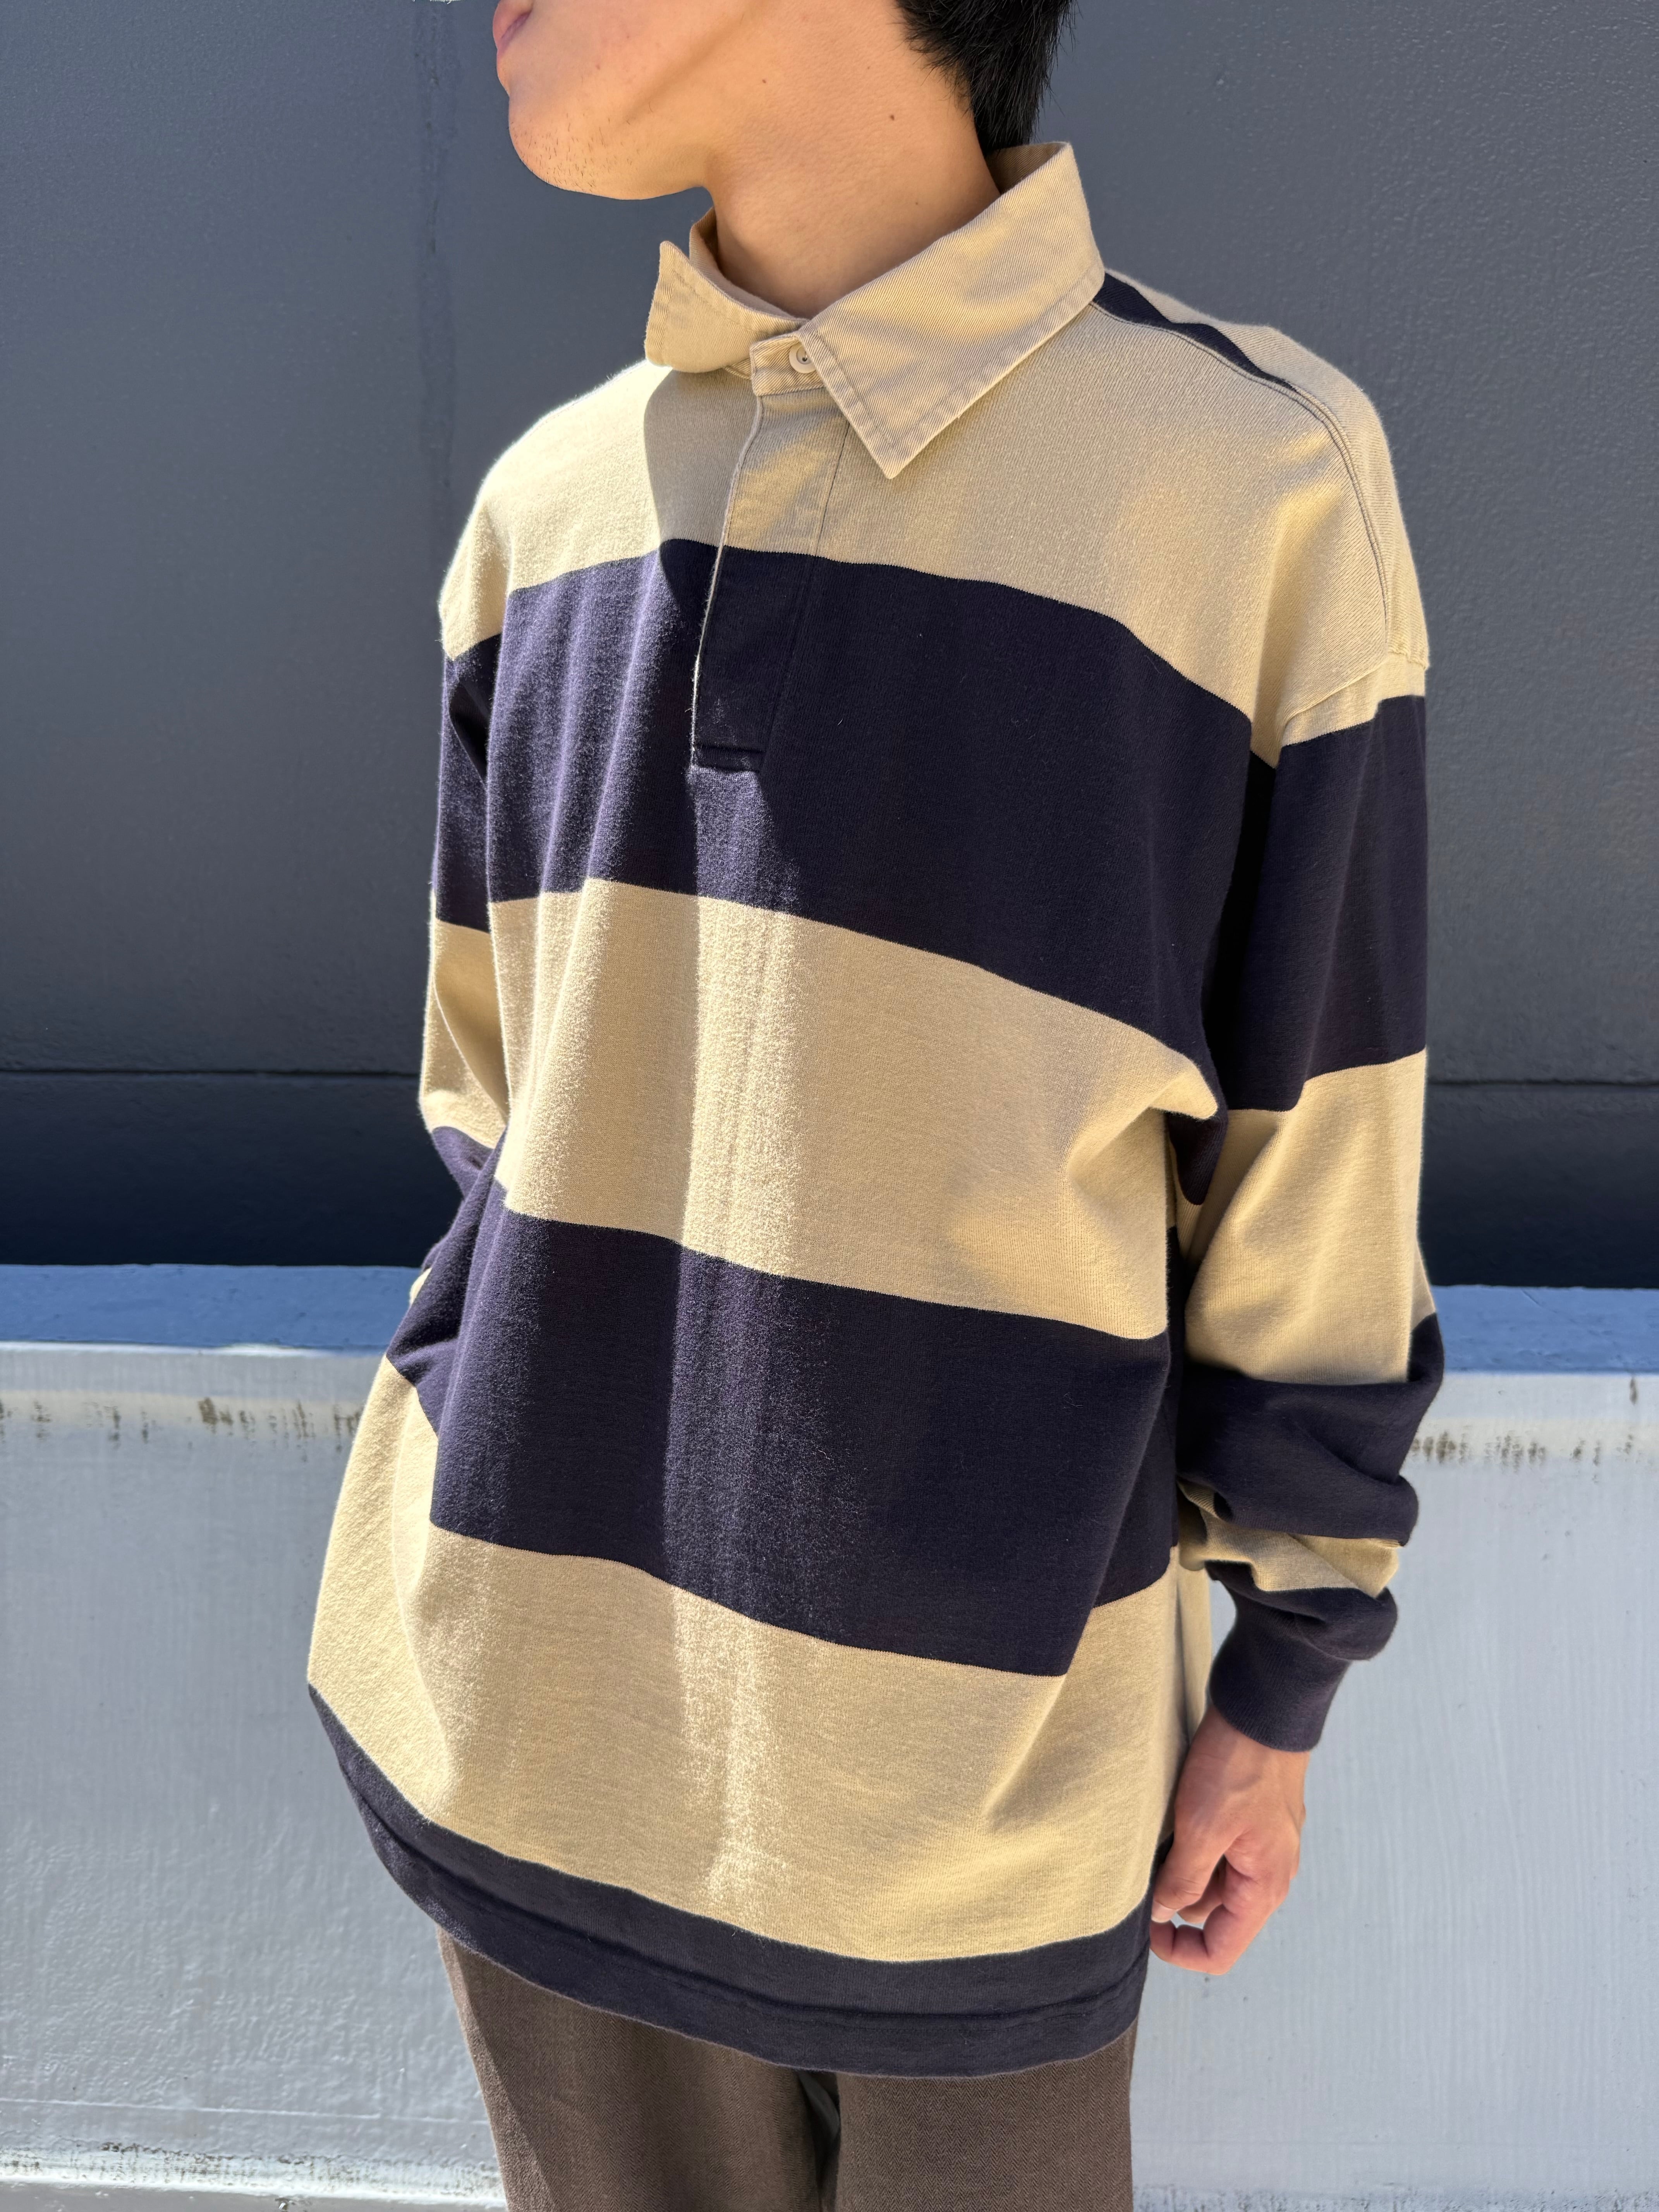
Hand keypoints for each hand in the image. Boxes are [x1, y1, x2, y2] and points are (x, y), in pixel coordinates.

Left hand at [1149, 1704, 1308, 1973]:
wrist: (1265, 1708)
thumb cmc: (1239, 1767)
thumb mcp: (1202, 1827)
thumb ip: (1184, 1878)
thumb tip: (1165, 1912)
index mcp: (1265, 1888)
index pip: (1221, 1951)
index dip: (1178, 1949)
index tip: (1144, 1925)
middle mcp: (1270, 1875)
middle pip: (1213, 1915)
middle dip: (1176, 1897)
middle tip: (1145, 1861)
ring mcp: (1262, 1846)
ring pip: (1212, 1879)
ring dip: (1183, 1866)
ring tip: (1163, 1830)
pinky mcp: (1252, 1820)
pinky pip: (1218, 1849)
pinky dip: (1193, 1843)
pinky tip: (1177, 1814)